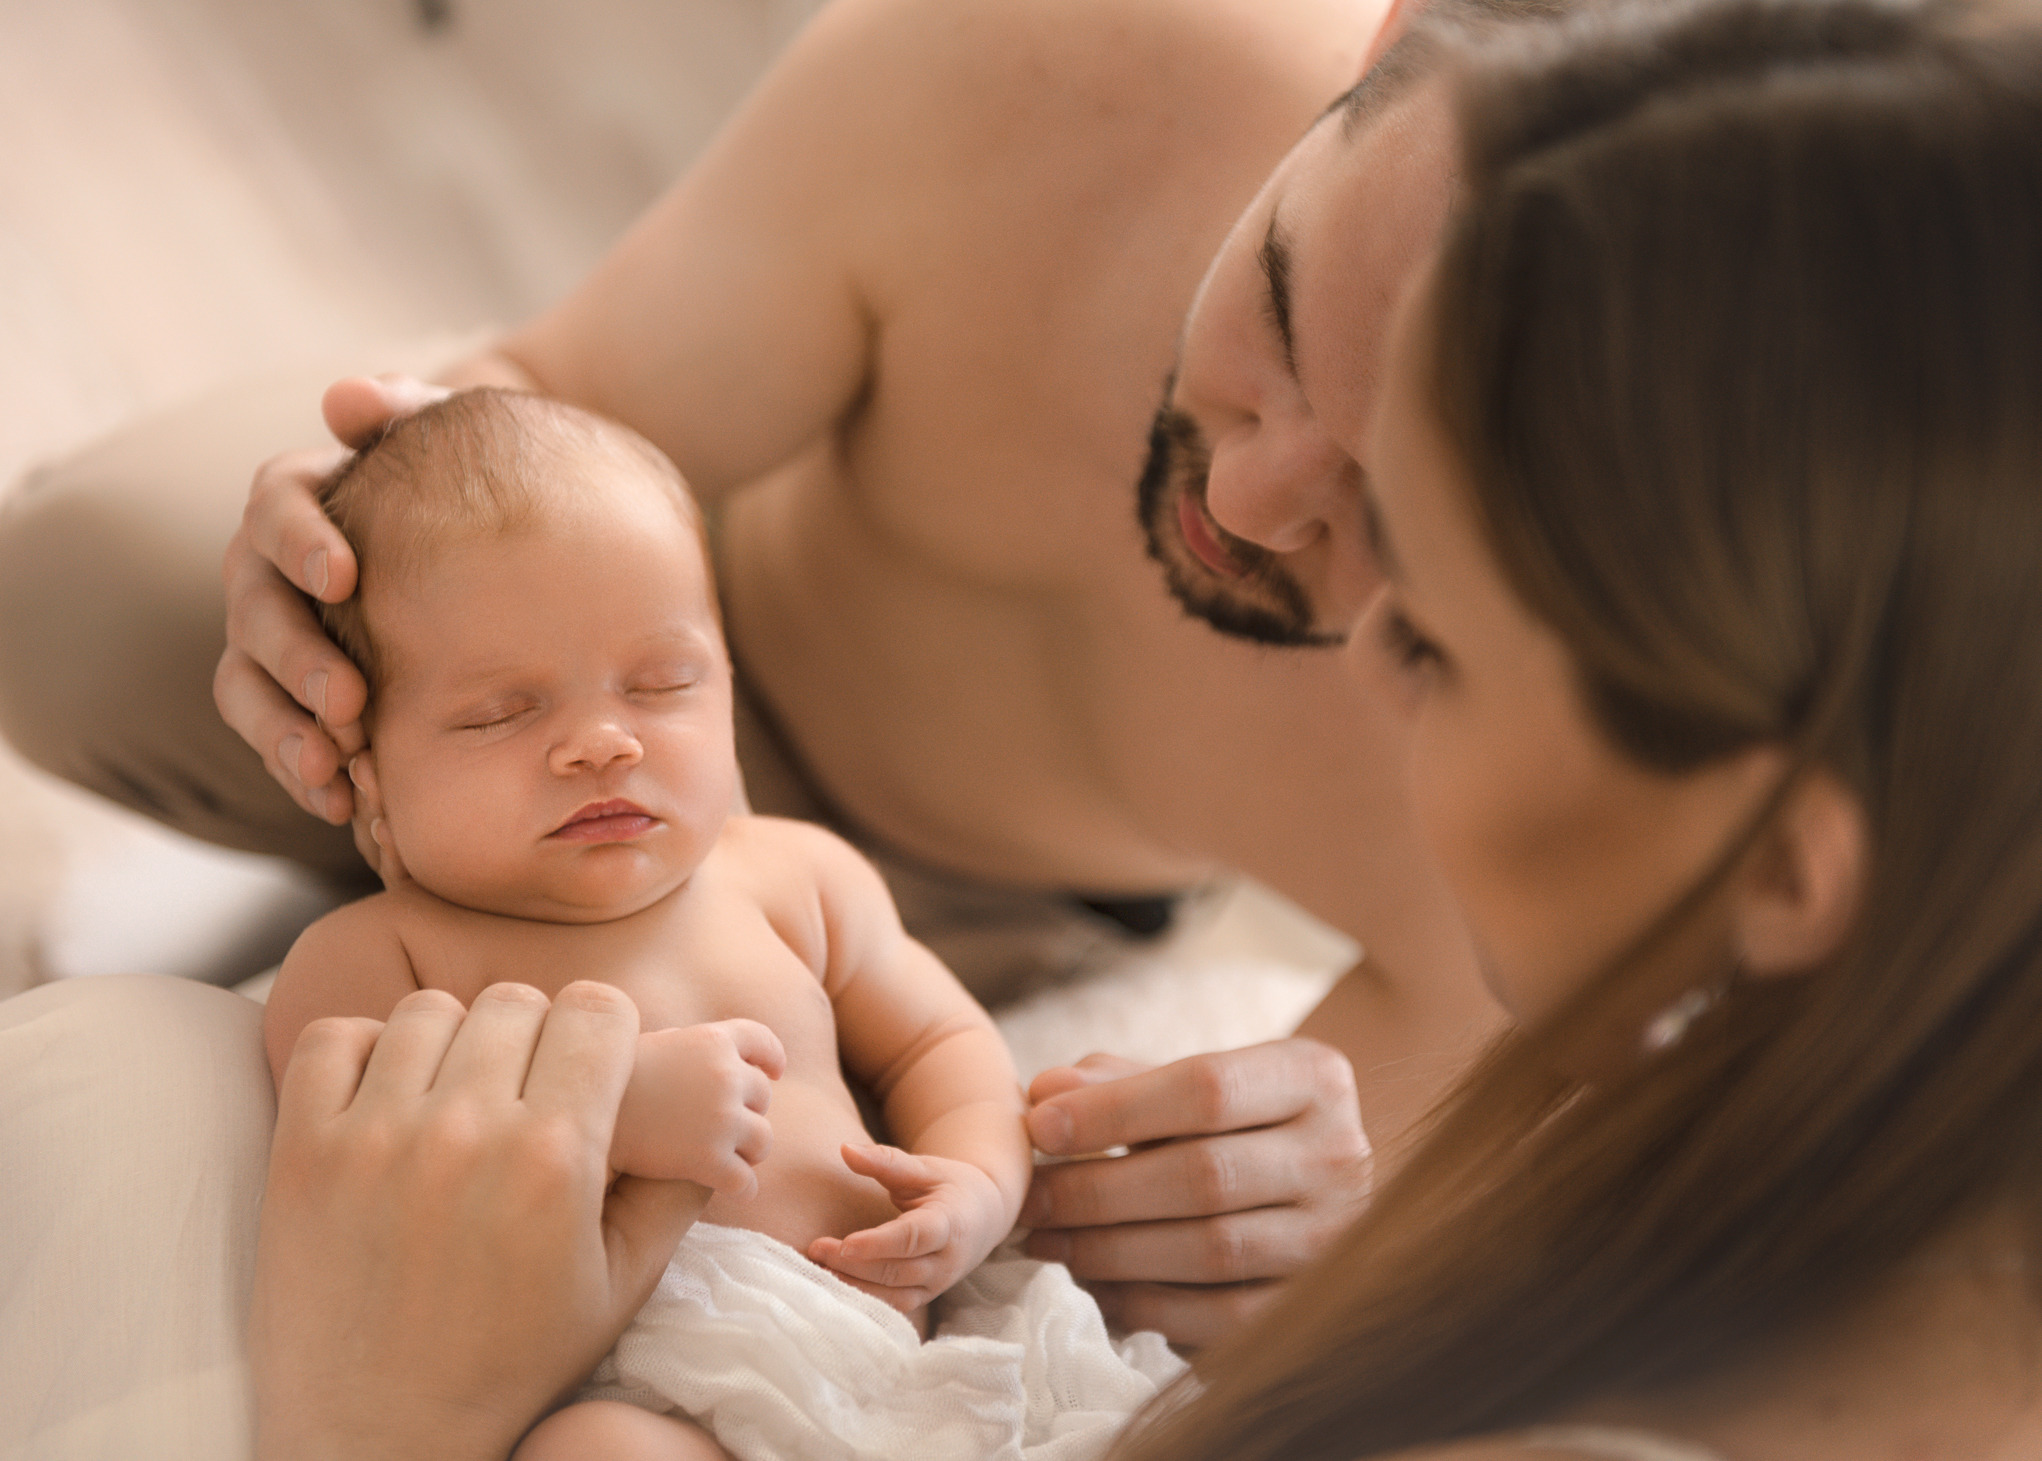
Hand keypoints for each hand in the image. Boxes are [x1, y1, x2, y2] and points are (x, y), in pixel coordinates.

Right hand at [215, 374, 449, 847]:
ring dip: (284, 732)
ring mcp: (273, 643)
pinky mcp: (293, 701)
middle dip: (296, 660)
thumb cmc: (459, 479)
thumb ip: (402, 408)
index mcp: (296, 503)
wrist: (490, 538)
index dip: (301, 542)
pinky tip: (345, 804)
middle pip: (256, 613)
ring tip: (330, 769)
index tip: (344, 574)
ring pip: (249, 688)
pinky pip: (280, 741)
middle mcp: (267, 573)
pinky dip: (307, 773)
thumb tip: (346, 398)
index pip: (276, 509)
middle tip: (347, 699)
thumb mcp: (442, 432)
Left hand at [250, 981, 706, 1460]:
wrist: (378, 1436)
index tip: (594, 1068)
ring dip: (456, 1040)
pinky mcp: (302, 1151)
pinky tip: (389, 1097)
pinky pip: (337, 1037)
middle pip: (517, 1001)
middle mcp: (464, 1132)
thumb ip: (674, 1190)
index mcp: (554, 1158)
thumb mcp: (621, 1285)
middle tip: (530, 1092)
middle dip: (537, 1036)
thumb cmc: (508, 1364)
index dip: (606, 1032)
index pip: (596, 1010)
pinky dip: (365, 1051)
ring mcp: (373, 1136)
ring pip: (432, 1009)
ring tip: (458, 1097)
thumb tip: (709, 1114)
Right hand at [611, 1019, 786, 1197]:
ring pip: (764, 1141)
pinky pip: (746, 1181)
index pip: (761, 1041)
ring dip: (751, 1150)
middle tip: (725, 1125)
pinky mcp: (710, 1162)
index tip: (773, 1071)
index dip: (771, 1056)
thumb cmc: (605, 1080)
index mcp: (711, 1039)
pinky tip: (734, 1189)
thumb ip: (687, 1047)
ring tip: (733, 1158)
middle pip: (762, 1096)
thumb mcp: (651, 1044)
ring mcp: (721, 1120)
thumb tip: (712, 1054)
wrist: (576, 1115)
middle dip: (748, 1110)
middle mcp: (725, 1076)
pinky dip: (743, 1187)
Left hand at [808, 1144, 1010, 1312]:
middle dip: (854, 1264)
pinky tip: (836, 1286)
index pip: (913, 1238)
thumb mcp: (924, 1168)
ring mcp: (938, 1283)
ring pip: (893, 1295)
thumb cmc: (949, 1186)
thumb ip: (886, 1161)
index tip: (844, 1243)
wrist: (984, 1215)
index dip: (879, 1244)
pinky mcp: (926, 1296)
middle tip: (815, 1248)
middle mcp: (947, 1260)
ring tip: (819, 1269)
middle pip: (897, 1270)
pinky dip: (864, 1300)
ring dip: (854, 1286)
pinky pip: (894, 1307)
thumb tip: (845, 1149)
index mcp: (950, 1223)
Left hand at [1018, 1042, 1372, 1347]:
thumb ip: (1118, 1081)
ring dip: (1110, 1250)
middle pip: (1204, 1175)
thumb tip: (1045, 1092)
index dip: (1112, 1109)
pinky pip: (1219, 1318)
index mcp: (1314, 1079)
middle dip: (1097, 1191)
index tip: (1038, 1127)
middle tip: (1030, 1198)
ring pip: (1210, 1250)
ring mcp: (1335, 1240)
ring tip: (1048, 1239)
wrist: (1310, 1187)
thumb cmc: (1230, 1125)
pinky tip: (1095, 1284)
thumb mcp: (1188, 1084)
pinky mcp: (1312, 1309)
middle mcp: (1339, 1158)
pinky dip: (1145, 1304)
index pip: (1206, 1087)